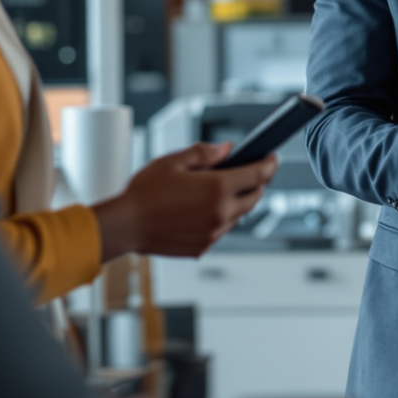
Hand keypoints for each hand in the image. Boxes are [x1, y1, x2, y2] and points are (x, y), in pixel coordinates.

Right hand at [93, 142, 273, 258]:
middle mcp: (220, 213)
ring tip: (222, 190)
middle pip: (255, 198)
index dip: (269, 164)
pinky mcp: (202, 247)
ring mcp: (212, 233)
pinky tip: (203, 209)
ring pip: (239, 216)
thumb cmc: (144, 193)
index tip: (272, 158)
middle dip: (258, 184)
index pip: (257, 175)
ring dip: (238, 202)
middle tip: (251, 172)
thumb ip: (205, 153)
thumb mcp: (173, 161)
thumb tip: (227, 149)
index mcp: (217, 189)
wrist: (126, 226)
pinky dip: (220, 218)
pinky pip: (221, 231)